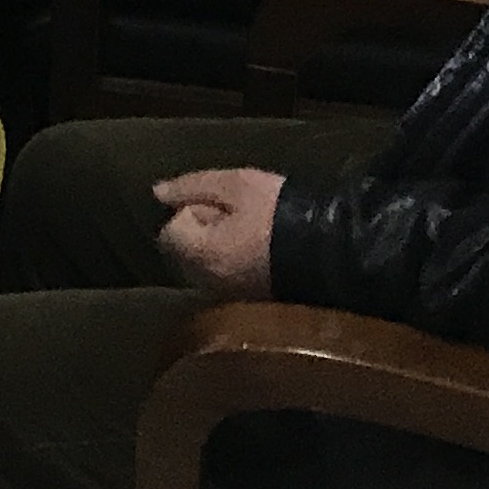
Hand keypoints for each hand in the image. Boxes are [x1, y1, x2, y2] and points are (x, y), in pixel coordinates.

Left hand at [154, 169, 283, 298]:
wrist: (331, 249)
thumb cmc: (279, 212)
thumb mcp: (235, 185)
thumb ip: (192, 186)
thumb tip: (157, 193)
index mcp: (201, 255)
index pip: (171, 231)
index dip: (193, 211)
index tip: (224, 206)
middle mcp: (209, 283)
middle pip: (186, 252)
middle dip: (202, 232)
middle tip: (240, 216)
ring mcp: (231, 298)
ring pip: (207, 267)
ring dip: (219, 248)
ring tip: (253, 232)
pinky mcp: (252, 304)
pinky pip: (228, 279)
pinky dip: (235, 263)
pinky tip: (261, 251)